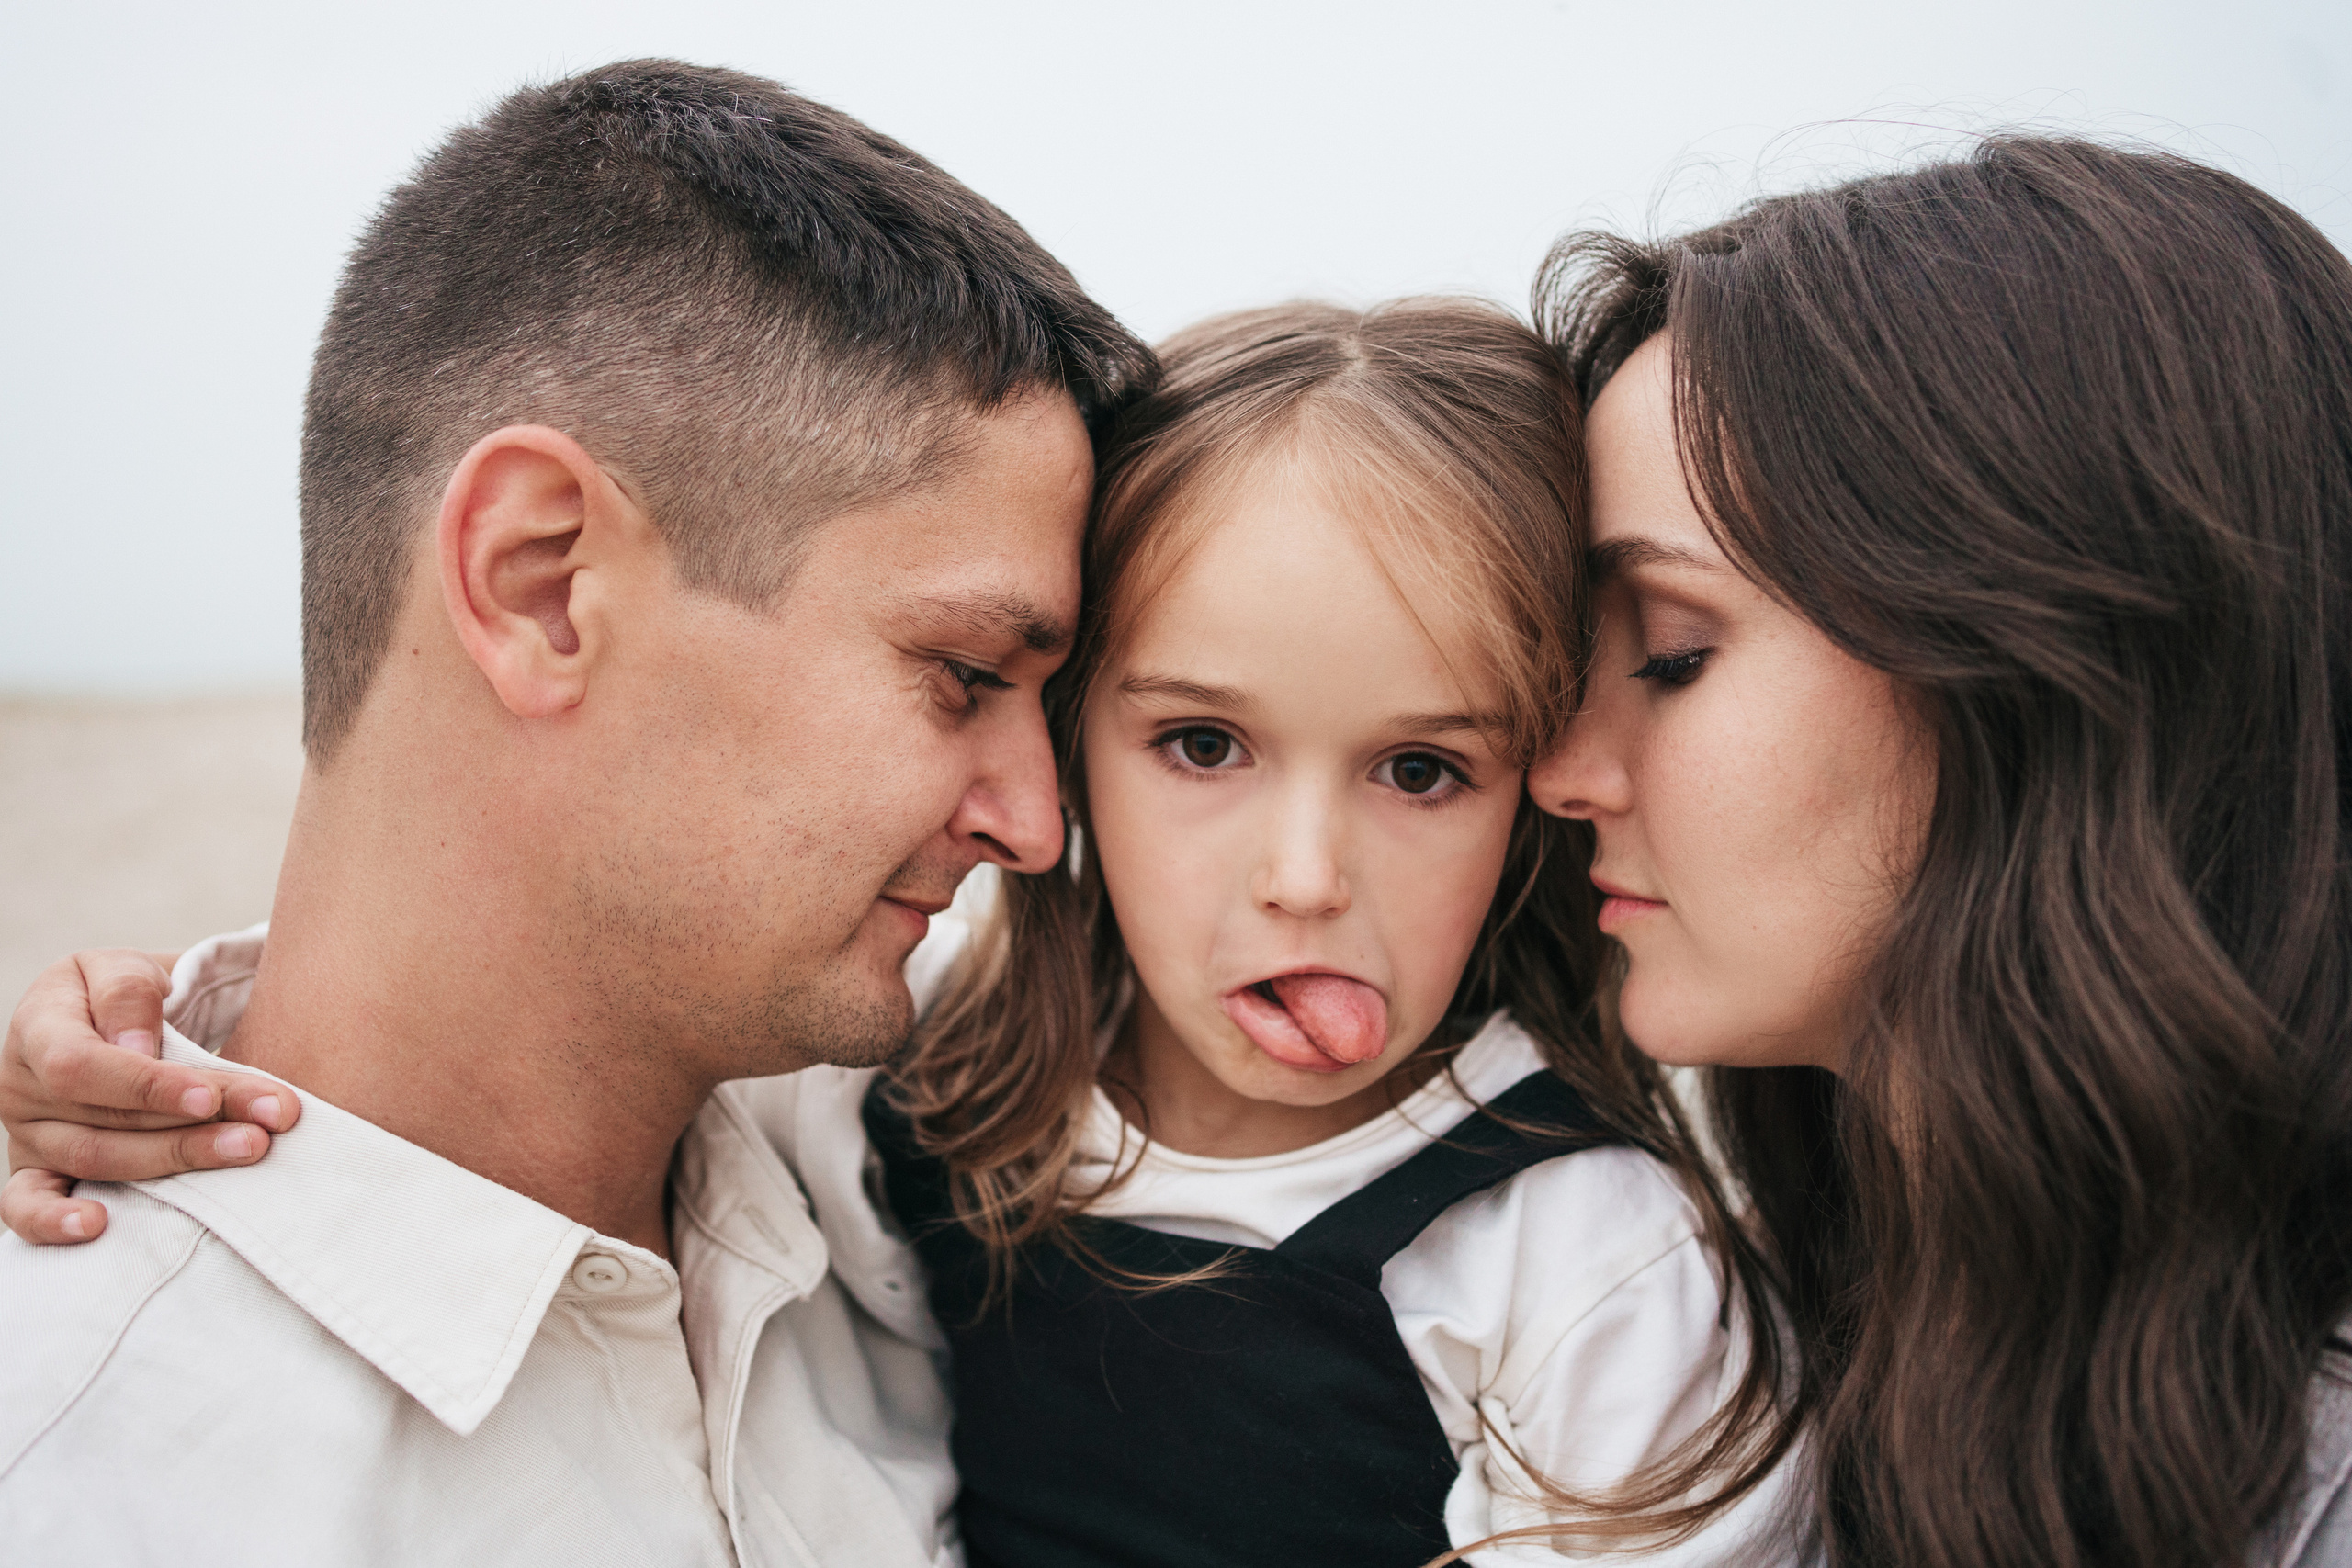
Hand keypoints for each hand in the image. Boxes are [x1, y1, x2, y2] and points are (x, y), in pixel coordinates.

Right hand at [2, 949, 299, 1244]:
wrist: (118, 1016)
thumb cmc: (127, 992)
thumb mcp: (128, 968)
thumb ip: (130, 994)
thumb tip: (137, 1050)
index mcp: (39, 1027)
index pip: (80, 1065)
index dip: (147, 1086)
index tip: (209, 1097)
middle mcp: (22, 1086)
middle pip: (105, 1119)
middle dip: (193, 1125)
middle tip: (268, 1125)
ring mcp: (28, 1133)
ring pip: (96, 1160)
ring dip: (177, 1161)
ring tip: (249, 1150)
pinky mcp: (36, 1170)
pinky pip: (27, 1205)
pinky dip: (53, 1223)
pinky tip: (97, 1227)